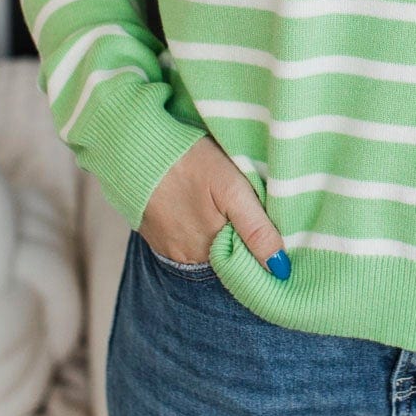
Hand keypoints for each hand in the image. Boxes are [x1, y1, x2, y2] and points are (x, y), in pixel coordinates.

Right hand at [139, 136, 289, 275]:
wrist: (135, 147)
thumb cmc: (189, 161)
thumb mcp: (232, 188)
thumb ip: (256, 228)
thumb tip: (280, 268)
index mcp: (211, 250)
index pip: (245, 263)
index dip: (258, 247)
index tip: (266, 228)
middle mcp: (188, 258)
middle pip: (225, 256)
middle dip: (237, 238)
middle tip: (239, 206)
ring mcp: (169, 249)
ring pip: (206, 248)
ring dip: (216, 232)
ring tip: (216, 202)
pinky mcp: (156, 236)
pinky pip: (185, 240)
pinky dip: (195, 226)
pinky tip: (195, 203)